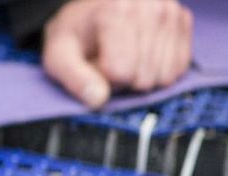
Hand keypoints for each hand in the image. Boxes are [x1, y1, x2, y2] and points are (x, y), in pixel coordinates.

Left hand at [42, 0, 192, 108]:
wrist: (91, 11)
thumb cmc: (75, 34)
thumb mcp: (58, 57)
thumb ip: (74, 79)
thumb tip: (98, 100)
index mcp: (116, 10)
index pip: (121, 73)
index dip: (103, 80)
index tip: (95, 65)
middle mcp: (149, 7)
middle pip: (144, 78)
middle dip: (123, 80)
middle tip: (109, 61)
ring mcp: (170, 12)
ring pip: (164, 76)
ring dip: (141, 77)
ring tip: (124, 56)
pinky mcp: (182, 20)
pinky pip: (178, 69)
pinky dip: (159, 70)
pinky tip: (142, 55)